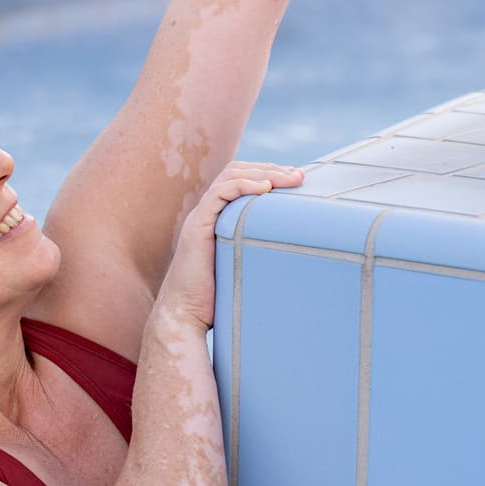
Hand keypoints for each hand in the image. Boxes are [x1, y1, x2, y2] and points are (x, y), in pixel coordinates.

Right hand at [159, 161, 304, 329]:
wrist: (185, 316)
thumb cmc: (216, 299)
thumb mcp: (246, 267)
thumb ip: (261, 253)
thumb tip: (298, 256)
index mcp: (218, 218)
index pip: (241, 180)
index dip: (268, 174)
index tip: (296, 180)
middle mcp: (208, 212)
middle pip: (237, 172)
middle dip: (271, 169)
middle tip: (299, 176)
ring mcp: (201, 217)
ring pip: (230, 176)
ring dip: (263, 172)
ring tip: (290, 178)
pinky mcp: (197, 227)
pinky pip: (219, 193)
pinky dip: (243, 185)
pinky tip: (265, 188)